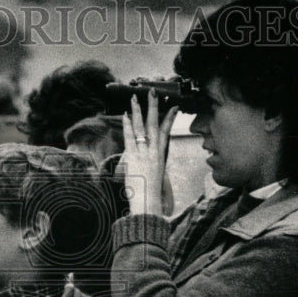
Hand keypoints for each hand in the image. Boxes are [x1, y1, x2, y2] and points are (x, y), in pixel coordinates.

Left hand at [121, 90, 178, 216]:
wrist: (148, 204)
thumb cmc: (151, 196)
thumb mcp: (156, 179)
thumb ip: (152, 169)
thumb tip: (147, 163)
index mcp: (160, 157)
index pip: (166, 133)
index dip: (169, 119)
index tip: (172, 107)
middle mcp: (154, 153)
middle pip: (155, 125)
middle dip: (154, 108)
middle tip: (152, 93)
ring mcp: (144, 154)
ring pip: (142, 128)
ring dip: (138, 111)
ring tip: (135, 98)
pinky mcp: (133, 157)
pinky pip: (130, 137)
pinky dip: (127, 126)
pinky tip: (125, 115)